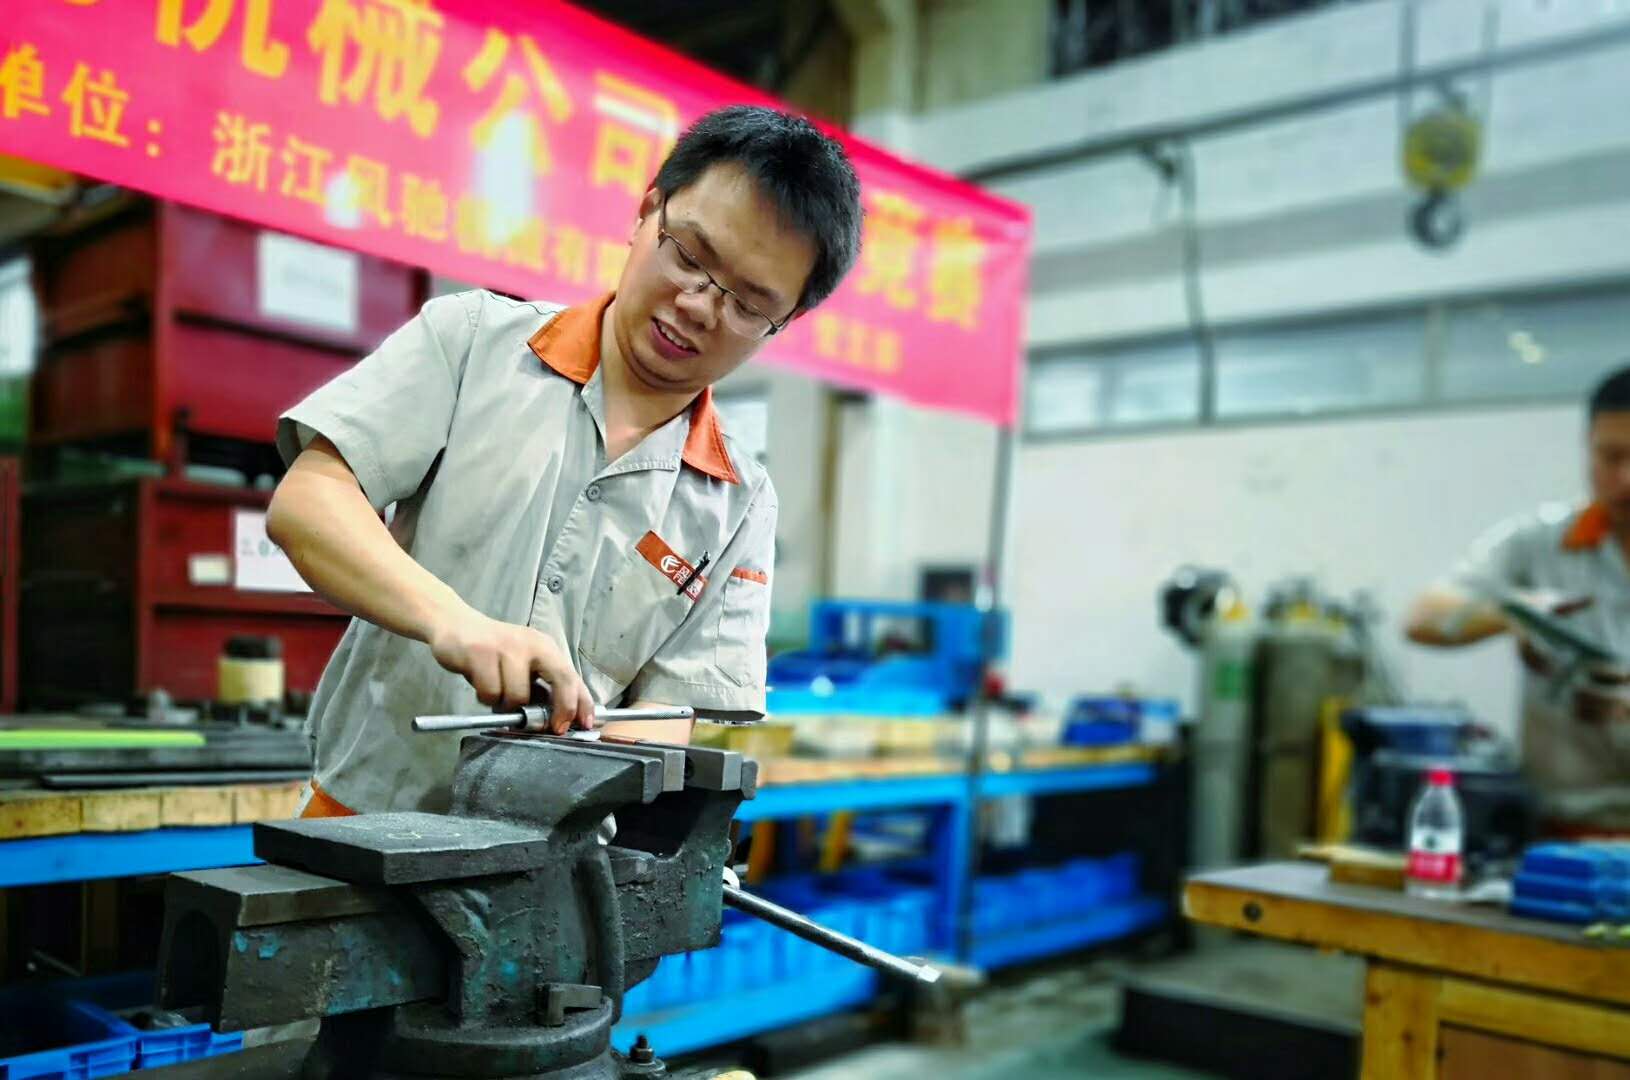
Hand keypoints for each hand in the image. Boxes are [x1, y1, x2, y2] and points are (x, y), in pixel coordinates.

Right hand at [427, 607, 594, 733]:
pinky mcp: (480, 653)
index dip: (582, 703)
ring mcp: (507, 647)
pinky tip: (479, 684)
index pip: (572, 676)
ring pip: (518, 696)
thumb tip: (557, 718)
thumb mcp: (523, 664)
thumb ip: (540, 685)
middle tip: (553, 727)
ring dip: (507, 705)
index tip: (585, 725)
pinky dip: (485, 697)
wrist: (454, 624)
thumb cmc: (493, 651)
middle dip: (562, 707)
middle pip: (561, 679)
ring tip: (496, 692)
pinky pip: (490, 693)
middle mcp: (532, 644)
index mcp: (546, 647)